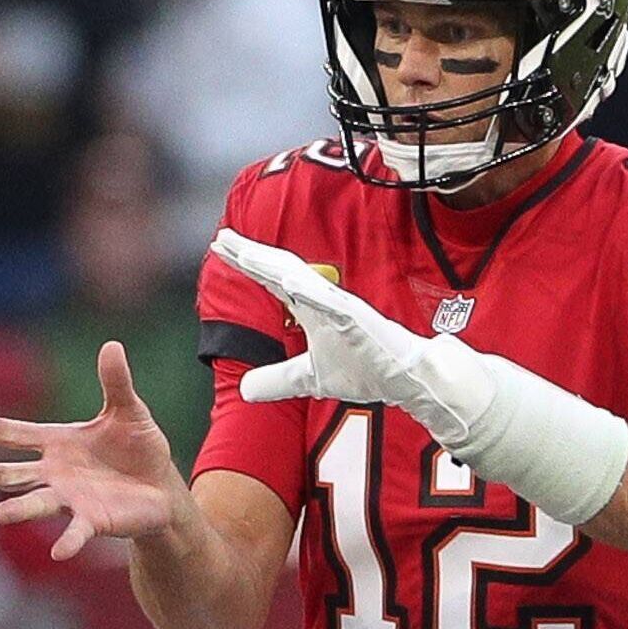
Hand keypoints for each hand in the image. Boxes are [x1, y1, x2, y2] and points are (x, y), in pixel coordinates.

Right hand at [0, 341, 193, 562]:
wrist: (161, 488)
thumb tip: (111, 345)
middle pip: (18, 473)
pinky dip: (68, 541)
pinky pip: (76, 532)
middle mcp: (56, 473)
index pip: (19, 434)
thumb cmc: (139, 448)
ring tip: (0, 515)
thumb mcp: (129, 411)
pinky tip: (59, 552)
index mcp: (58, 443)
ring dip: (20, 509)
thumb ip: (116, 382)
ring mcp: (71, 499)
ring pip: (38, 503)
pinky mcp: (92, 521)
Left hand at [213, 232, 480, 434]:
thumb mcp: (309, 378)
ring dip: (274, 266)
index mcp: (311, 309)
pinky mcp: (360, 322)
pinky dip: (312, 294)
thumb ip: (278, 379)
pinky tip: (291, 284)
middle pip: (281, 271)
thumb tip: (244, 389)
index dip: (246, 263)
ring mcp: (342, 309)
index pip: (272, 279)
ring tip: (246, 254)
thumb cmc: (365, 368)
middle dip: (251, 255)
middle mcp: (323, 301)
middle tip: (222, 238)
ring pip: (303, 281)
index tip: (220, 246)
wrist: (407, 377)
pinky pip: (334, 305)